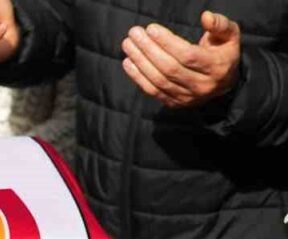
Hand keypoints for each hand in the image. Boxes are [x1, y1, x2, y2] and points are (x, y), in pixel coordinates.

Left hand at [121, 11, 240, 108]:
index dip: (167, 42)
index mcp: (217, 67)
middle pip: (169, 68)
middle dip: (148, 49)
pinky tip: (128, 62)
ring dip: (139, 62)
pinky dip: (137, 77)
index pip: (187, 55)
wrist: (224, 83)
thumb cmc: (222, 52)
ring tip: (128, 44)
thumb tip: (205, 16)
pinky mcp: (175, 103)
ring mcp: (188, 97)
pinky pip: (152, 91)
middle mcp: (203, 85)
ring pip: (158, 80)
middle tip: (134, 33)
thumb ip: (220, 24)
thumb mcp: (229, 36)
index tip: (151, 28)